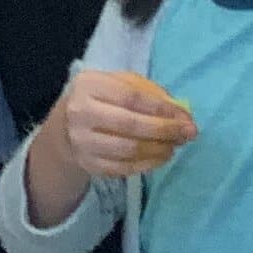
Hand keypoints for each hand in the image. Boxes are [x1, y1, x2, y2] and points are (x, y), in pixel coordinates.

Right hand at [51, 66, 196, 184]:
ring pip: (129, 149)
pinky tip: (161, 157)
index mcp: (89, 85)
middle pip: (130, 124)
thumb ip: (147, 91)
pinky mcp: (88, 164)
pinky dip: (148, 164)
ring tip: (175, 146)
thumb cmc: (99, 100)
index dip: (162, 107)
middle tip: (189, 133)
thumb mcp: (116, 84)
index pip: (131, 96)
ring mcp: (82, 141)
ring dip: (159, 149)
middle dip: (165, 130)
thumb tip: (180, 111)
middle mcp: (81, 113)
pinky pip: (124, 168)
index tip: (185, 115)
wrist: (64, 129)